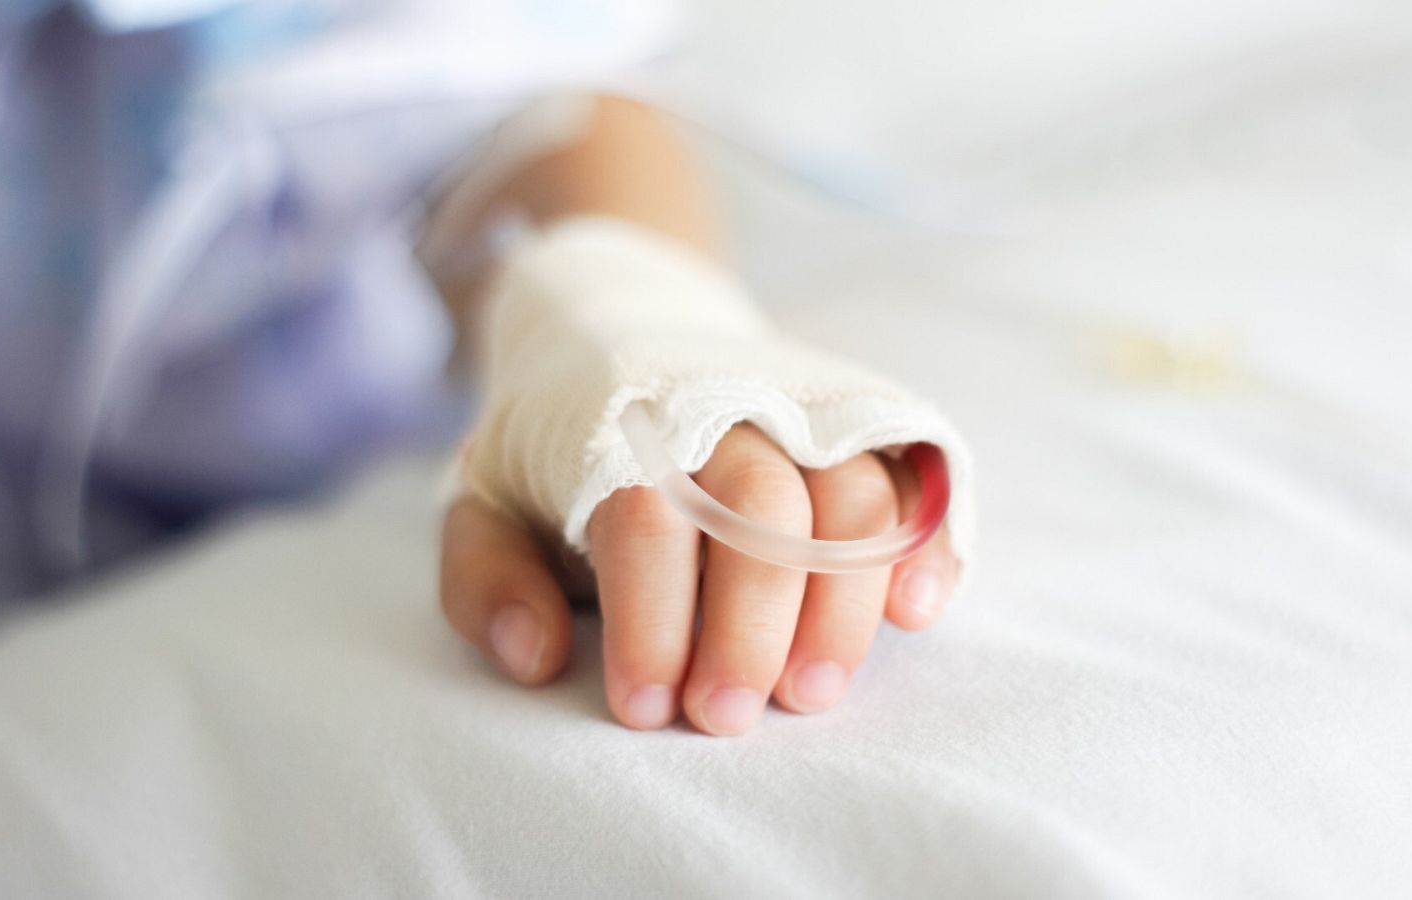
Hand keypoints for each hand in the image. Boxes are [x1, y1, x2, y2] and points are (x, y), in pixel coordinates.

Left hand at [438, 423, 958, 734]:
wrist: (627, 331)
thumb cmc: (561, 450)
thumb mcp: (486, 499)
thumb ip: (485, 577)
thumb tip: (537, 657)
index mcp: (625, 425)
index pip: (648, 518)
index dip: (651, 622)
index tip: (644, 708)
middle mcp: (727, 409)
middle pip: (763, 507)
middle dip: (752, 625)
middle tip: (728, 715)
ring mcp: (808, 414)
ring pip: (853, 497)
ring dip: (842, 603)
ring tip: (812, 692)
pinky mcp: (864, 426)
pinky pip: (916, 473)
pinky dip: (926, 541)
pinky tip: (915, 612)